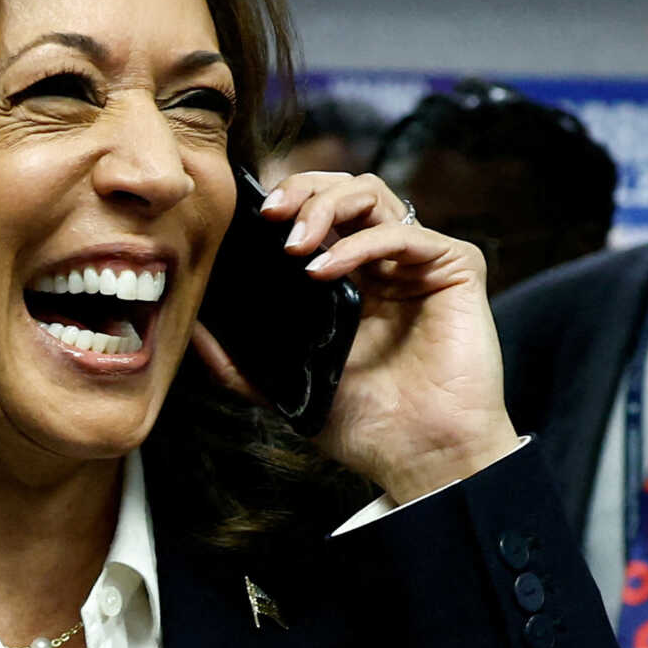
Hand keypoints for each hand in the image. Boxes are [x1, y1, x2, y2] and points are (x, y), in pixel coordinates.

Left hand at [191, 171, 517, 503]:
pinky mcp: (456, 266)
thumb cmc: (366, 426)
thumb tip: (191, 331)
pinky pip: (404, 232)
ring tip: (294, 246)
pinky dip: (359, 243)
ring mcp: (420, 262)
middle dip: (301, 191)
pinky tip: (324, 271)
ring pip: (372, 194)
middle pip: (343, 189)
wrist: (422, 458)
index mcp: (351, 279)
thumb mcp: (286, 388)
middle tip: (270, 218)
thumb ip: (239, 362)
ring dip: (325, 207)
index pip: (317, 213)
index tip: (250, 221)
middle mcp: (386, 262)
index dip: (285, 203)